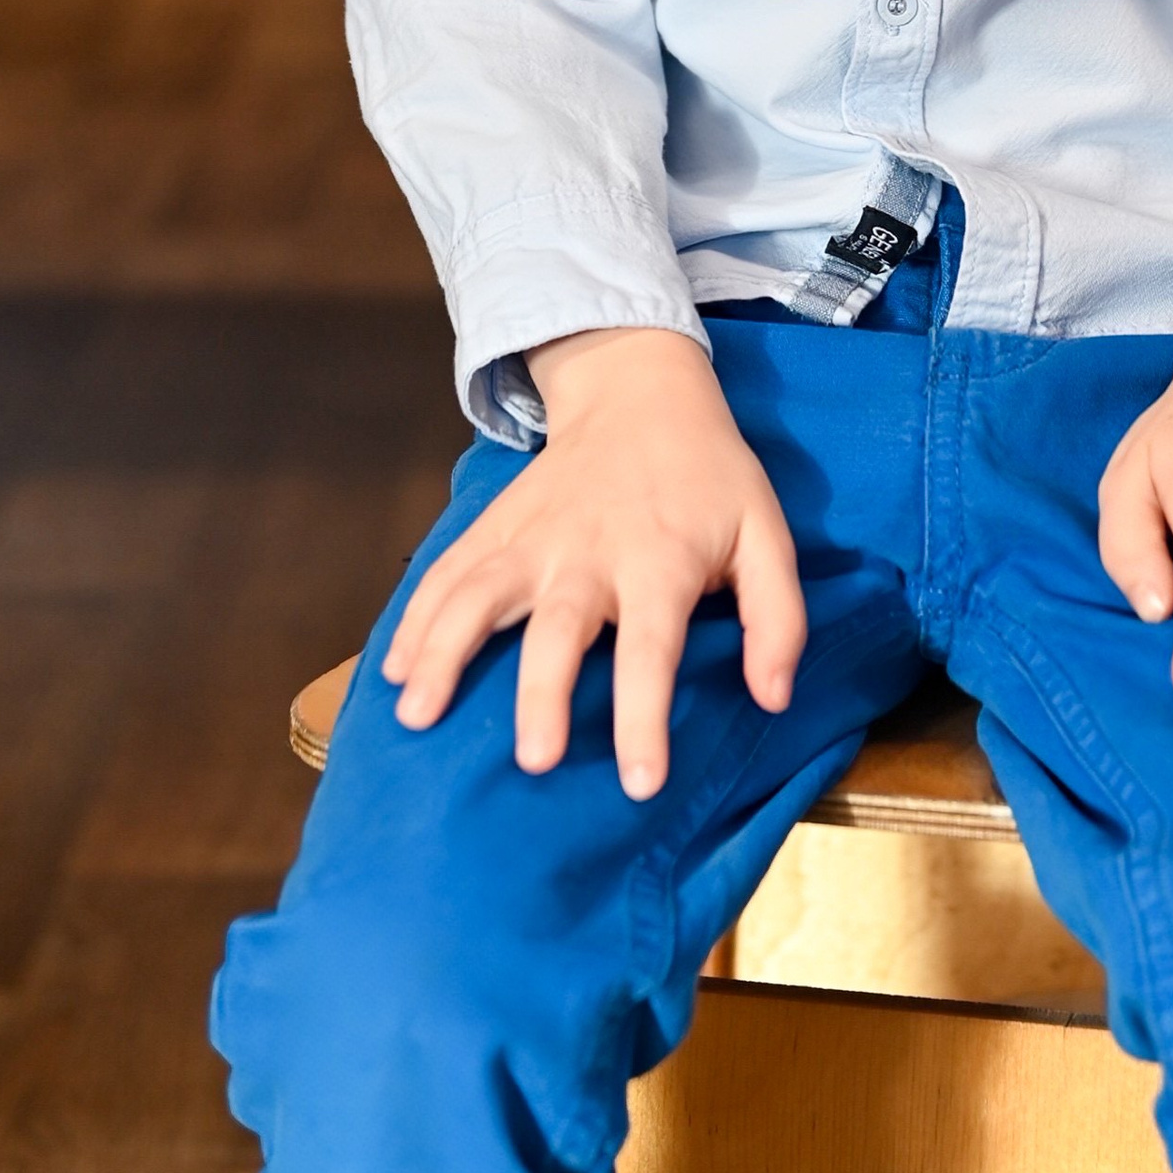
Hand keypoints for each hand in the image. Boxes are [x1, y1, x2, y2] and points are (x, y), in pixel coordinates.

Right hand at [382, 329, 806, 798]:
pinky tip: (395, 670)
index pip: (652, 649)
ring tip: (417, 716)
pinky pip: (448, 571)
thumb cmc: (710, 477)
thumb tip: (772, 698)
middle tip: (532, 760)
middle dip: (543, 694)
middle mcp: (588, 551)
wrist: (641, 389)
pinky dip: (416, 618)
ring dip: (446, 652)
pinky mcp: (497, 525)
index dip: (646, 717)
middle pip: (559, 628)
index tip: (639, 784)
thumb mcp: (766, 533)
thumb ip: (777, 617)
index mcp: (660, 560)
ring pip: (480, 594)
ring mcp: (533, 536)